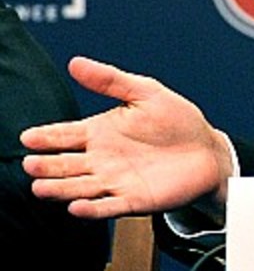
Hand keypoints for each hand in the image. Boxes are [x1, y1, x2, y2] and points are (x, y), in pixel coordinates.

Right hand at [21, 57, 233, 219]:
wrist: (207, 150)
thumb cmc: (177, 121)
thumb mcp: (146, 92)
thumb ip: (111, 80)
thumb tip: (76, 62)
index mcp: (101, 132)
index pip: (65, 134)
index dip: (46, 136)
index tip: (28, 137)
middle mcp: (102, 159)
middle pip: (66, 164)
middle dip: (46, 165)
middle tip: (30, 163)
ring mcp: (115, 181)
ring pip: (80, 187)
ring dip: (60, 188)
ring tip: (41, 187)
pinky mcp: (133, 200)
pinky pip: (109, 206)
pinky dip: (92, 208)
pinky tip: (77, 207)